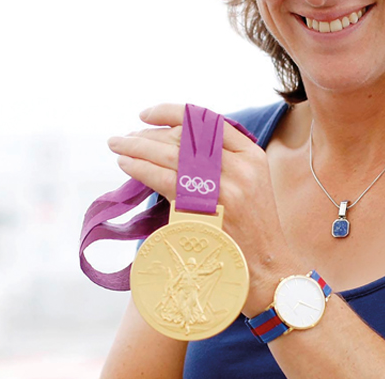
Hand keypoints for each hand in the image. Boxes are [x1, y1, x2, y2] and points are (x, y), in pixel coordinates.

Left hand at [107, 103, 307, 316]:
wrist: (267, 272)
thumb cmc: (249, 231)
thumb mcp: (247, 186)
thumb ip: (219, 163)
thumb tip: (168, 145)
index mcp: (251, 155)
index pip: (207, 121)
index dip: (172, 112)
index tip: (147, 114)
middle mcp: (240, 167)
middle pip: (184, 137)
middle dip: (148, 134)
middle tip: (123, 136)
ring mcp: (225, 188)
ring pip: (171, 155)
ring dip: (137, 147)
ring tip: (117, 145)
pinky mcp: (206, 210)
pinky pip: (164, 180)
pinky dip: (141, 169)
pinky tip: (127, 165)